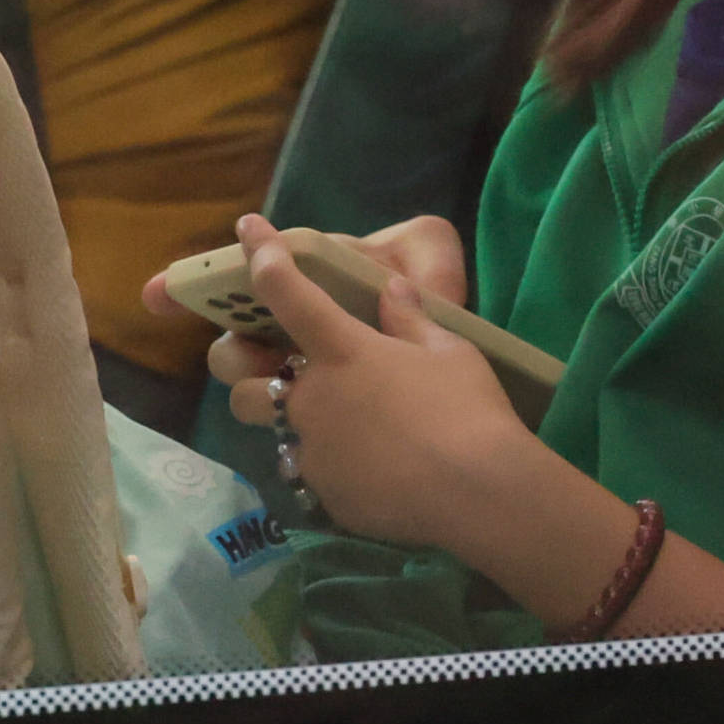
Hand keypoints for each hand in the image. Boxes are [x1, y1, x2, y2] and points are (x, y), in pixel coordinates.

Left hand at [192, 214, 539, 549]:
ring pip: (267, 433)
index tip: (248, 228)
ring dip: (281, 422)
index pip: (285, 290)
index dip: (262, 253)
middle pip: (243, 381)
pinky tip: (365, 470)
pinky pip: (311, 475)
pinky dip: (329, 466)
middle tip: (288, 373)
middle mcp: (311, 398)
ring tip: (322, 425)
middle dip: (252, 375)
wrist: (479, 494)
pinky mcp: (327, 495)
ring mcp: (314, 450)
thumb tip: (392, 289)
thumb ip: (411, 319)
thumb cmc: (469, 410)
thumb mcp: (450, 352)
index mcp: (341, 350)